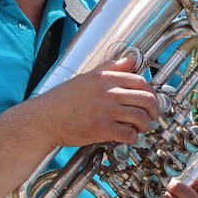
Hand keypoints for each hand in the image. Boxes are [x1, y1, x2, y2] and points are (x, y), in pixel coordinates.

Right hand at [30, 55, 158, 146]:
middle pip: (146, 99)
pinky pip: (128, 133)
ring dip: (144, 125)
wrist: (43, 119)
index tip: (150, 100)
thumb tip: (130, 60)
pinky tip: (128, 137)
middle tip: (152, 116)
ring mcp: (105, 110)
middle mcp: (107, 92)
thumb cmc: (61, 101)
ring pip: (140, 117)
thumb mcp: (86, 78)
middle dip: (154, 110)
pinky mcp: (101, 128)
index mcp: (104, 78)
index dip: (151, 92)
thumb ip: (110, 68)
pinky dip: (133, 137)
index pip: (141, 81)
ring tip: (139, 128)